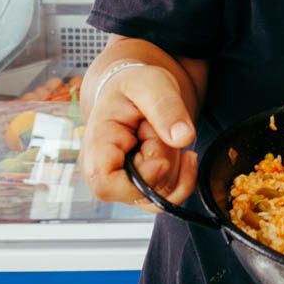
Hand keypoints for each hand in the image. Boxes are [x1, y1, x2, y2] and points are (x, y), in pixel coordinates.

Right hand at [83, 64, 197, 210]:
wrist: (135, 93)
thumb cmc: (135, 87)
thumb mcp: (152, 84)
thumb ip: (166, 108)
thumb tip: (184, 138)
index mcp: (97, 146)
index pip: (106, 184)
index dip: (140, 179)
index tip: (160, 158)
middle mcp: (105, 173)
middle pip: (141, 192)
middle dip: (164, 161)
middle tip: (155, 129)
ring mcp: (124, 185)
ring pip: (160, 197)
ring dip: (175, 166)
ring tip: (162, 136)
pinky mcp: (142, 190)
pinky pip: (170, 199)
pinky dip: (186, 178)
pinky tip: (186, 154)